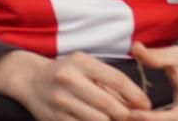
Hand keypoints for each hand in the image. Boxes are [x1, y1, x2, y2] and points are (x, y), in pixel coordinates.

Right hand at [0, 49, 149, 120]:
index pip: (116, 79)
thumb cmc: (66, 71)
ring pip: (97, 119)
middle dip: (126, 114)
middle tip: (135, 117)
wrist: (30, 80)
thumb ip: (107, 80)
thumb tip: (135, 100)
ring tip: (119, 120)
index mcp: (81, 63)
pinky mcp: (54, 119)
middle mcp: (69, 80)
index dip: (135, 94)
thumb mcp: (86, 65)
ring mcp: (60, 102)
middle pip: (107, 104)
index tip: (146, 104)